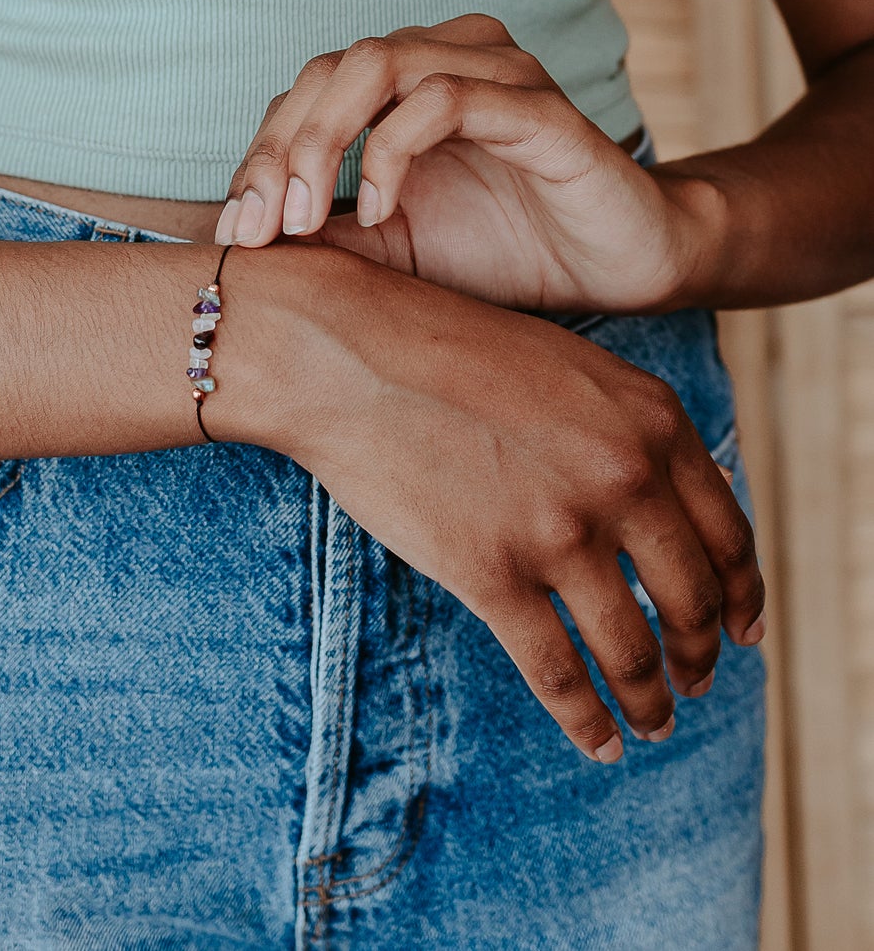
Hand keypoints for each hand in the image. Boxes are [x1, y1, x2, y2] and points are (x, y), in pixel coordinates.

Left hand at [214, 14, 724, 313]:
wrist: (619, 266)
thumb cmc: (505, 249)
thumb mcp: (392, 251)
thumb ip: (327, 234)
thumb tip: (242, 247)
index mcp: (403, 86)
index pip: (305, 96)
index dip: (258, 157)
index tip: (235, 233)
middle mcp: (443, 60)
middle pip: (329, 70)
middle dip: (277, 151)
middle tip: (259, 228)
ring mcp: (492, 74)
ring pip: (376, 65)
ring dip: (323, 141)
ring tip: (304, 217)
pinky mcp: (536, 106)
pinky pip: (445, 99)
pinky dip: (394, 149)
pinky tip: (380, 209)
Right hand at [225, 244, 766, 762]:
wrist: (348, 353)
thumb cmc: (443, 349)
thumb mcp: (567, 367)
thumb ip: (627, 429)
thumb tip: (662, 502)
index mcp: (650, 420)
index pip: (728, 533)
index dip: (742, 594)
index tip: (743, 629)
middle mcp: (623, 477)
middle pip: (692, 599)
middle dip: (701, 654)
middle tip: (698, 680)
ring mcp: (558, 529)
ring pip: (632, 649)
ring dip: (651, 701)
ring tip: (651, 724)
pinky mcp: (492, 574)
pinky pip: (558, 672)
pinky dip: (586, 719)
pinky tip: (598, 741)